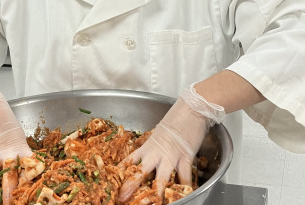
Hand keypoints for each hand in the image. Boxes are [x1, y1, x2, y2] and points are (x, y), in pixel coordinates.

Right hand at [0, 77, 31, 199]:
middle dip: (10, 193)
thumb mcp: (18, 139)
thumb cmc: (6, 124)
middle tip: (10, 203)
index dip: (30, 181)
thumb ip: (21, 155)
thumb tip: (27, 172)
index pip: (29, 167)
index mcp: (21, 149)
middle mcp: (8, 153)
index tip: (31, 193)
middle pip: (10, 176)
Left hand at [118, 84, 224, 201]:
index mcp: (149, 145)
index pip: (131, 159)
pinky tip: (184, 194)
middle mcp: (157, 152)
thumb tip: (152, 153)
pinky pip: (184, 176)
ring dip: (156, 193)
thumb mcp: (160, 132)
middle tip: (122, 197)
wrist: (192, 109)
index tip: (113, 180)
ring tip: (153, 203)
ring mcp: (171, 156)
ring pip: (160, 178)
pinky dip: (185, 187)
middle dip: (131, 185)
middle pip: (140, 171)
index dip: (122, 171)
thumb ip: (155, 145)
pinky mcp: (185, 157)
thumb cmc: (177, 117)